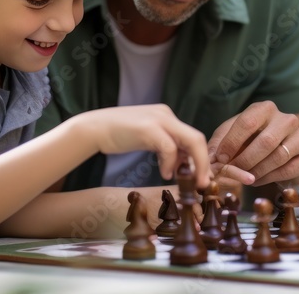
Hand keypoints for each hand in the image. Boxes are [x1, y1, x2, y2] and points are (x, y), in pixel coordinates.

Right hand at [72, 104, 210, 188]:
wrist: (94, 128)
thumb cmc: (118, 135)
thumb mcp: (147, 138)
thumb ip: (164, 146)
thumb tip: (181, 164)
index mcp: (166, 116)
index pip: (192, 137)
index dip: (200, 158)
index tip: (199, 176)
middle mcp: (166, 115)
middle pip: (197, 138)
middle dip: (204, 163)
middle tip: (203, 183)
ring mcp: (158, 120)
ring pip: (191, 141)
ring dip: (194, 164)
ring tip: (189, 181)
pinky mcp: (148, 128)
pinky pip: (170, 148)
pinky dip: (170, 163)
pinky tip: (164, 173)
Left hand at [208, 101, 298, 185]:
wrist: (288, 153)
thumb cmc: (254, 142)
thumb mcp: (235, 137)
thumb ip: (220, 144)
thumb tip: (209, 157)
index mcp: (265, 109)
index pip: (248, 122)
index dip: (232, 142)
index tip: (220, 159)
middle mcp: (286, 119)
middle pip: (266, 141)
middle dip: (245, 160)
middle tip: (233, 172)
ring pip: (278, 156)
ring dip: (257, 171)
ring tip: (244, 177)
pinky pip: (288, 169)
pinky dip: (269, 178)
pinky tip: (258, 180)